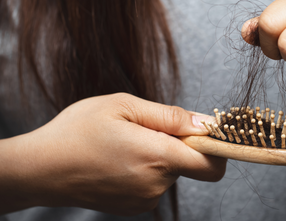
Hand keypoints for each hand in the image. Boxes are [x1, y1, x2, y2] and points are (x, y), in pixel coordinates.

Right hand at [0, 93, 225, 214]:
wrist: (40, 169)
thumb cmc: (78, 131)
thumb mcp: (124, 106)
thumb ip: (170, 116)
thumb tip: (206, 123)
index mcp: (157, 156)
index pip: (212, 164)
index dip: (217, 147)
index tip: (206, 133)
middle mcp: (156, 184)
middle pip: (190, 164)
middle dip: (178, 145)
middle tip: (145, 130)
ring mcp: (144, 200)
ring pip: (171, 172)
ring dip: (159, 156)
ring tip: (125, 144)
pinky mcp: (134, 207)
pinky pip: (155, 184)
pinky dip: (147, 170)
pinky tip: (120, 160)